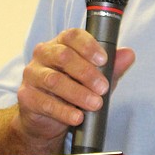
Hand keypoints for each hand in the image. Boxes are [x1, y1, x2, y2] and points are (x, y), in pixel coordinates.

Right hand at [13, 28, 134, 150]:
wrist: (47, 119)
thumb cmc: (72, 91)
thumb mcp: (95, 78)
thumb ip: (112, 67)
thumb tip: (129, 54)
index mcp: (60, 44)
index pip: (72, 36)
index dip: (89, 46)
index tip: (104, 60)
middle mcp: (43, 55)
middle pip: (63, 56)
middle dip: (86, 73)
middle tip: (103, 88)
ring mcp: (32, 75)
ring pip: (53, 80)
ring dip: (78, 93)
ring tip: (95, 104)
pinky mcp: (26, 96)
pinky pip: (44, 102)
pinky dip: (63, 111)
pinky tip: (77, 117)